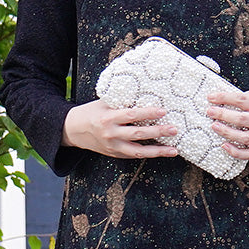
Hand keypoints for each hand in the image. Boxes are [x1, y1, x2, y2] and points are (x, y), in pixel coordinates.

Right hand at [63, 100, 178, 158]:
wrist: (73, 130)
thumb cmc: (92, 112)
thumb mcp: (104, 103)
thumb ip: (122, 100)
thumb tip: (145, 92)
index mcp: (108, 118)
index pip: (131, 115)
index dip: (148, 113)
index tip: (163, 110)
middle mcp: (111, 134)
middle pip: (138, 134)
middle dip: (158, 132)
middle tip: (174, 129)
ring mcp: (113, 147)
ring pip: (139, 152)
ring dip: (158, 151)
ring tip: (174, 150)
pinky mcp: (115, 154)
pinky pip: (135, 155)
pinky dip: (149, 154)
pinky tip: (162, 151)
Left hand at [207, 90, 248, 160]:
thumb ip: (247, 98)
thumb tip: (223, 99)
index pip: (242, 100)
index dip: (224, 98)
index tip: (210, 97)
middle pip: (241, 119)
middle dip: (223, 115)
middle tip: (210, 112)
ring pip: (244, 137)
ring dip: (227, 132)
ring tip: (214, 126)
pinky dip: (236, 152)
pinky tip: (224, 146)